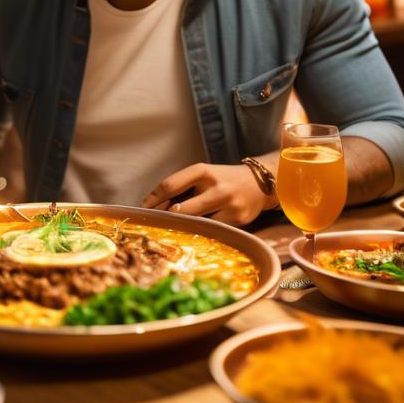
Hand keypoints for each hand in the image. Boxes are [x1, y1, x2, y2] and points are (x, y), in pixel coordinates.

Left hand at [142, 163, 274, 226]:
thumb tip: (158, 208)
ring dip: (185, 227)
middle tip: (156, 224)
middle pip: (181, 209)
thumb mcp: (203, 175)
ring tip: (177, 229)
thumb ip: (183, 187)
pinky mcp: (239, 220)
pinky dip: (204, 231)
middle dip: (167, 218)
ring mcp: (229, 204)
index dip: (154, 198)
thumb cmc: (222, 180)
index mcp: (202, 171)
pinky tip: (201, 231)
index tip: (143, 208)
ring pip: (197, 223)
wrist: (260, 183)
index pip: (171, 185)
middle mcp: (216, 186)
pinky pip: (214, 230)